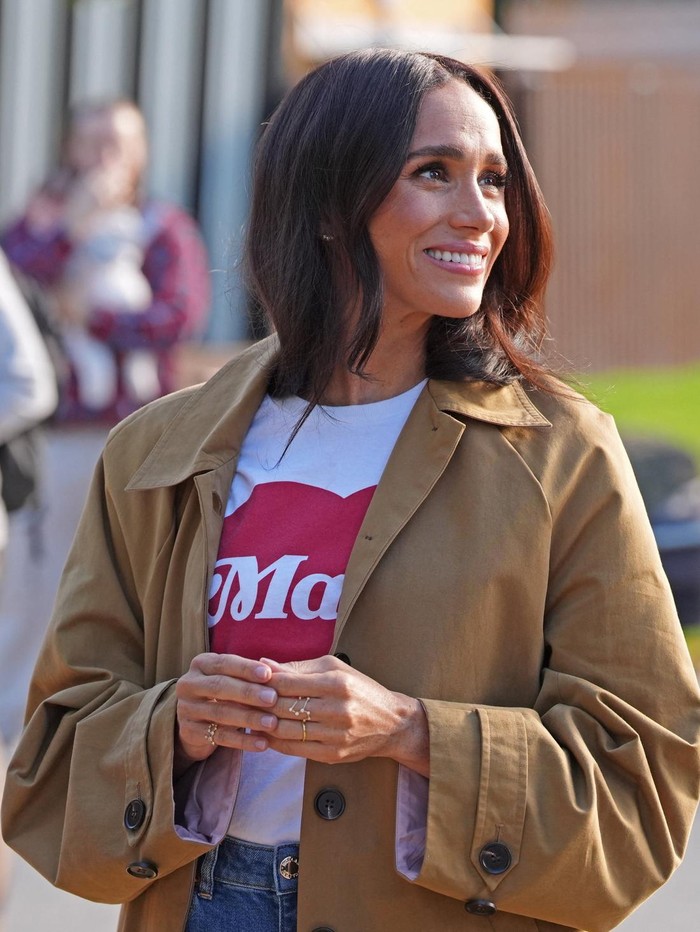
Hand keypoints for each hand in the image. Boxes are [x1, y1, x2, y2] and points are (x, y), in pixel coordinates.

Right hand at [174, 653, 280, 770]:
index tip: (268, 674)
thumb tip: (275, 670)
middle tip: (272, 698)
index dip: (246, 668)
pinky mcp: (190, 732)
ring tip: (271, 722)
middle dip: (248, 692)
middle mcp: (189, 684)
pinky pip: (220, 737)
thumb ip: (250, 675)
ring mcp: (186, 709)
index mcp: (201, 664)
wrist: (197, 721)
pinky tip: (262, 743)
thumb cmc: (224, 692)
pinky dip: (243, 741)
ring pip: (220, 713)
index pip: (224, 663)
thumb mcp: (233, 679)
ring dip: (248, 718)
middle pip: (220, 686)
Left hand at [256, 655, 429, 775]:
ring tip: (247, 716)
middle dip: (258, 703)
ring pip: (285, 730)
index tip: (247, 680)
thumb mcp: (335, 668)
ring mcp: (335, 735)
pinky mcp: (332, 755)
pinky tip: (264, 734)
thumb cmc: (359, 689)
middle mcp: (336, 709)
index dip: (263, 682)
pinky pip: (294, 749)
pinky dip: (274, 742)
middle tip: (238, 700)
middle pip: (284, 707)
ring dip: (262, 724)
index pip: (288, 682)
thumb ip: (298, 667)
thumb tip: (263, 664)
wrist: (392, 723)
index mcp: (336, 683)